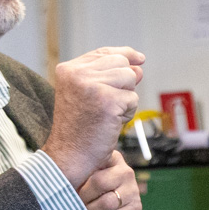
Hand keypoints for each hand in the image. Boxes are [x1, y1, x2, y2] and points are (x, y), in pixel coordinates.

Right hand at [42, 47, 143, 184]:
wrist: (69, 156)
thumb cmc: (79, 130)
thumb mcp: (86, 94)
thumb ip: (108, 76)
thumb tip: (139, 66)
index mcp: (68, 69)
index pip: (105, 52)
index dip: (126, 55)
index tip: (139, 59)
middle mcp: (78, 73)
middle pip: (121, 63)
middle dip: (124, 84)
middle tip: (108, 106)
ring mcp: (92, 85)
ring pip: (130, 78)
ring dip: (126, 99)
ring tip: (108, 114)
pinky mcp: (107, 100)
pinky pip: (133, 99)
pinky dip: (127, 113)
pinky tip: (111, 123)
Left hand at [78, 151, 140, 209]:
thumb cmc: (91, 190)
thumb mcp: (84, 177)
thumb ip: (78, 173)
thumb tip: (65, 174)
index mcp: (113, 160)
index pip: (96, 173)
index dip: (83, 188)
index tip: (77, 192)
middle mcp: (126, 173)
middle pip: (100, 185)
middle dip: (86, 198)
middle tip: (81, 203)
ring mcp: (133, 191)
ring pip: (107, 204)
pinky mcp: (136, 209)